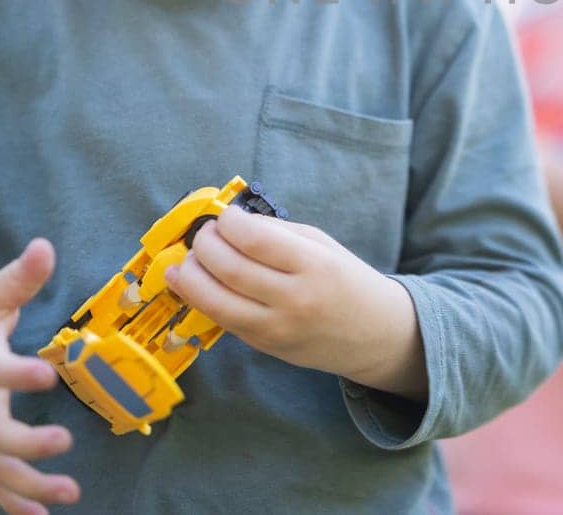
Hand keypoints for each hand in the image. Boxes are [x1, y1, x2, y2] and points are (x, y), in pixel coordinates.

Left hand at [164, 205, 425, 399]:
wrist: (373, 335)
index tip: (226, 216)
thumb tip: (229, 223)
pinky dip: (199, 298)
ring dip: (190, 275)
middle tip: (205, 233)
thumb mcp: (321, 245)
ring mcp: (277, 328)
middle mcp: (295, 300)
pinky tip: (189, 281)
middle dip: (204, 244)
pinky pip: (222, 319)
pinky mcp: (264, 346)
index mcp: (314, 265)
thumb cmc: (345, 281)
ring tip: (189, 258)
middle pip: (229, 269)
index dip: (229, 223)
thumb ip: (277, 233)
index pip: (255, 240)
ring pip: (215, 301)